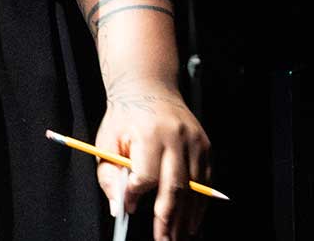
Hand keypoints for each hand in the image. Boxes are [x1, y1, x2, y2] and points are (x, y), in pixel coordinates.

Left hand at [95, 81, 211, 240]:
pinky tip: (192, 220)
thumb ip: (109, 174)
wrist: (149, 88)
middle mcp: (177, 138)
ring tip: (179, 237)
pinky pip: (206, 182)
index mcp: (149, 134)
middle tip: (163, 240)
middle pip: (175, 187)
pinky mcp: (206, 147)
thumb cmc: (124, 117)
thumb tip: (119, 207)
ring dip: (187, 217)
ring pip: (194, 189)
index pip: (146, 174)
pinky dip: (200, 204)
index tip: (129, 207)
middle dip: (168, 218)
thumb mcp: (106, 140)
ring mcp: (196, 143)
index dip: (137, 195)